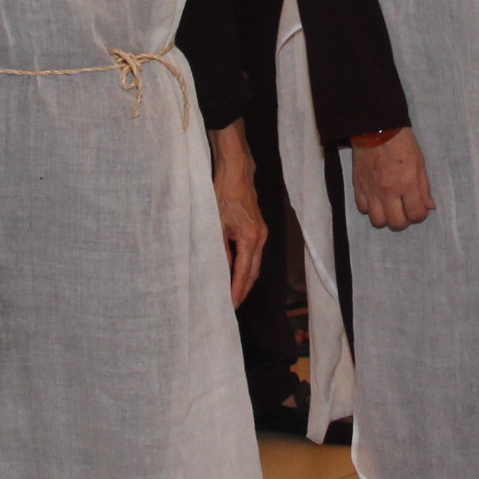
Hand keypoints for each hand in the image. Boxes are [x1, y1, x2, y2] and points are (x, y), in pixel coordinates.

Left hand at [212, 127, 269, 306]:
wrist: (236, 172)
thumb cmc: (224, 194)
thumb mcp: (216, 224)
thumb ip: (219, 249)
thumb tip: (219, 270)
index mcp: (251, 238)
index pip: (244, 273)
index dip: (237, 290)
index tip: (231, 306)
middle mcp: (261, 238)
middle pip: (253, 272)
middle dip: (243, 289)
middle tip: (231, 306)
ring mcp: (261, 233)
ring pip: (254, 264)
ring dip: (245, 279)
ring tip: (232, 294)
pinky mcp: (258, 229)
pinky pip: (253, 254)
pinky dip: (246, 267)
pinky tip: (236, 272)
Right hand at [351, 129, 432, 229]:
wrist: (376, 128)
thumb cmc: (402, 143)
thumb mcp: (420, 163)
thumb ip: (424, 188)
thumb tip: (428, 207)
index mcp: (408, 184)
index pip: (416, 215)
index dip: (420, 215)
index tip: (419, 208)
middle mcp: (389, 191)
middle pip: (396, 223)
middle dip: (403, 220)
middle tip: (404, 209)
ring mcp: (371, 190)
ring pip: (378, 221)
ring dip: (386, 217)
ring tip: (389, 206)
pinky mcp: (358, 186)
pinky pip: (363, 209)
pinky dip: (370, 208)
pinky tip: (376, 198)